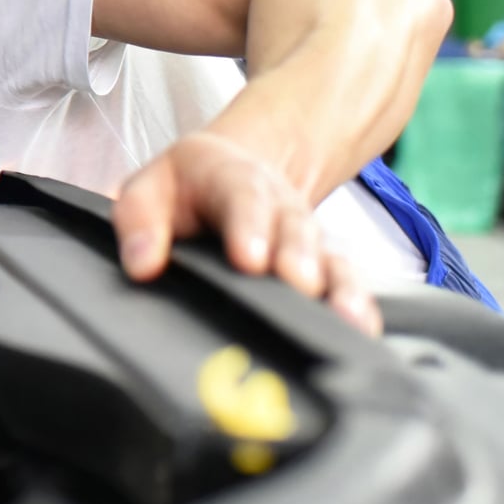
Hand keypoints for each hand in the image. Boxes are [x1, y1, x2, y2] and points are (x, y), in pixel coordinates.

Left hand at [113, 131, 382, 334]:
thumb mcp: (149, 188)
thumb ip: (139, 221)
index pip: (242, 196)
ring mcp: (307, 237)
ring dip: (338, 287)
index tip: (248, 258)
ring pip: (329, 257)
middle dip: (298, 257)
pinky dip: (359, 306)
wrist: (230, 172)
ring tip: (345, 318)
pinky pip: (347, 284)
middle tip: (297, 283)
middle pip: (295, 227)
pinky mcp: (324, 268)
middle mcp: (279, 206)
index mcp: (232, 178)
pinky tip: (364, 332)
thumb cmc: (186, 188)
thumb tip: (141, 266)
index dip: (249, 226)